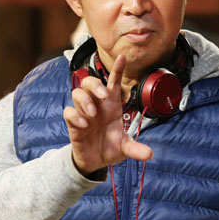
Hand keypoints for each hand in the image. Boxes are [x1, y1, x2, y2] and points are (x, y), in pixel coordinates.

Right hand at [63, 55, 152, 175]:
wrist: (95, 161)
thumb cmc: (110, 147)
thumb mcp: (125, 148)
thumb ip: (136, 149)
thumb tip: (149, 155)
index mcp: (112, 106)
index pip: (113, 83)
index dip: (117, 70)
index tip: (122, 57)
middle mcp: (97, 105)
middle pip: (90, 82)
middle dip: (95, 85)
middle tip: (103, 96)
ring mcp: (84, 113)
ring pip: (77, 93)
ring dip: (85, 100)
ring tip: (92, 114)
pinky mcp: (73, 123)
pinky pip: (69, 111)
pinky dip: (75, 115)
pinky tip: (84, 124)